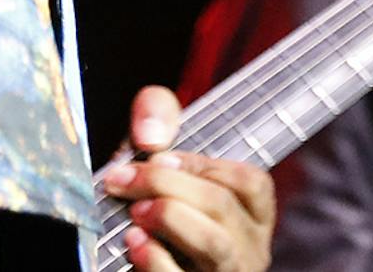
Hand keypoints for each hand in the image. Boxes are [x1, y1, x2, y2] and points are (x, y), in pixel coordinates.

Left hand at [102, 86, 274, 271]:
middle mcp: (248, 249)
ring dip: (168, 217)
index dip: (202, 163)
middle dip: (165, 182)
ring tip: (134, 210)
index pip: (251, 182)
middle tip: (124, 179)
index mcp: (250, 215)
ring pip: (214, 245)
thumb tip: (150, 136)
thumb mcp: (156, 151)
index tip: (159, 156)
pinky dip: (155, 259)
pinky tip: (134, 243)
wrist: (122, 256)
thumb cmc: (151, 197)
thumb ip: (157, 114)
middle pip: (222, 205)